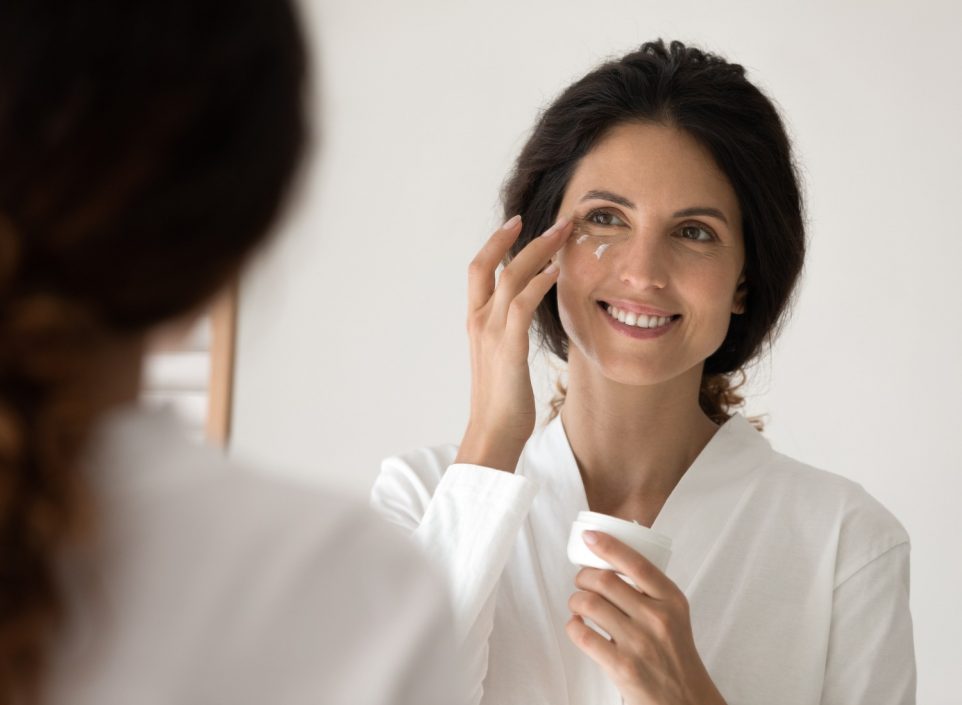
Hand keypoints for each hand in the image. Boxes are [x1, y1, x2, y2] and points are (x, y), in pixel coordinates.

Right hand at [455, 214, 572, 471]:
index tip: (517, 224)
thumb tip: (524, 318)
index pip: (479, 269)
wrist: (493, 433)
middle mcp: (479, 321)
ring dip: (539, 251)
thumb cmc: (502, 402)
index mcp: (475, 322)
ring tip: (563, 234)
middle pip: (489, 263)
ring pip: (510, 277)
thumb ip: (508, 333)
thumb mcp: (502, 359)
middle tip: (554, 220)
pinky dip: (539, 283)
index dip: (496, 243)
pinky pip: (522, 305)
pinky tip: (557, 271)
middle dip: (519, 236)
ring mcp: (491, 333)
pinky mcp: (508, 347)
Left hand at [565, 532, 726, 704]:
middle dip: (583, 576)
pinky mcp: (621, 666)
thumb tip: (610, 562)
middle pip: (605, 580)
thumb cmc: (675, 655)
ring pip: (589, 604)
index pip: (636, 563)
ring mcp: (638, 643)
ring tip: (578, 604)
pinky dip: (572, 626)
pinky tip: (577, 625)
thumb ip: (651, 592)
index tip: (590, 537)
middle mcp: (657, 618)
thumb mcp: (675, 615)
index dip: (608, 546)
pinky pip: (582, 635)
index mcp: (672, 600)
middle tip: (580, 581)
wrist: (687, 700)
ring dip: (575, 600)